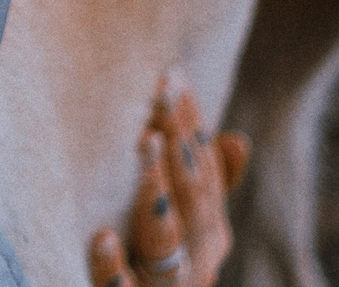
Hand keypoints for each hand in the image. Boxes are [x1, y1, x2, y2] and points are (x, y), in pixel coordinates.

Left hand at [87, 73, 250, 286]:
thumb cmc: (168, 283)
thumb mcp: (193, 238)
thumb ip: (212, 192)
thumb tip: (236, 138)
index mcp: (210, 237)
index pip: (205, 172)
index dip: (192, 124)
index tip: (173, 73)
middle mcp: (199, 261)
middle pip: (193, 198)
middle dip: (179, 143)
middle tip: (159, 91)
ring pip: (167, 244)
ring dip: (156, 193)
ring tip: (144, 144)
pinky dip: (114, 268)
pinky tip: (102, 237)